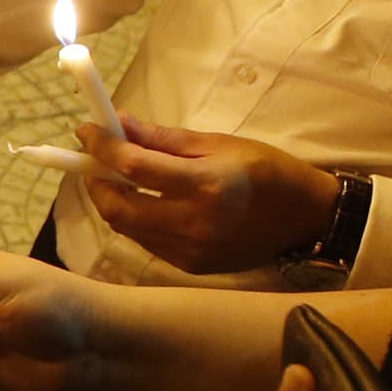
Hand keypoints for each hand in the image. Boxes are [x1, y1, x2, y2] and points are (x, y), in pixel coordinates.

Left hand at [77, 119, 341, 276]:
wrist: (305, 218)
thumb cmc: (265, 170)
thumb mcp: (218, 143)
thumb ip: (163, 138)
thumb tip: (118, 123)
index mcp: (205, 185)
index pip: (134, 166)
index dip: (102, 147)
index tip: (86, 130)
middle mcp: (195, 223)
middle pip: (118, 207)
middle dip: (96, 182)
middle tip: (94, 160)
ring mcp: (191, 251)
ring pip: (127, 229)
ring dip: (112, 202)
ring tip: (116, 178)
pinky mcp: (192, 267)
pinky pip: (147, 242)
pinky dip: (136, 220)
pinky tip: (144, 202)